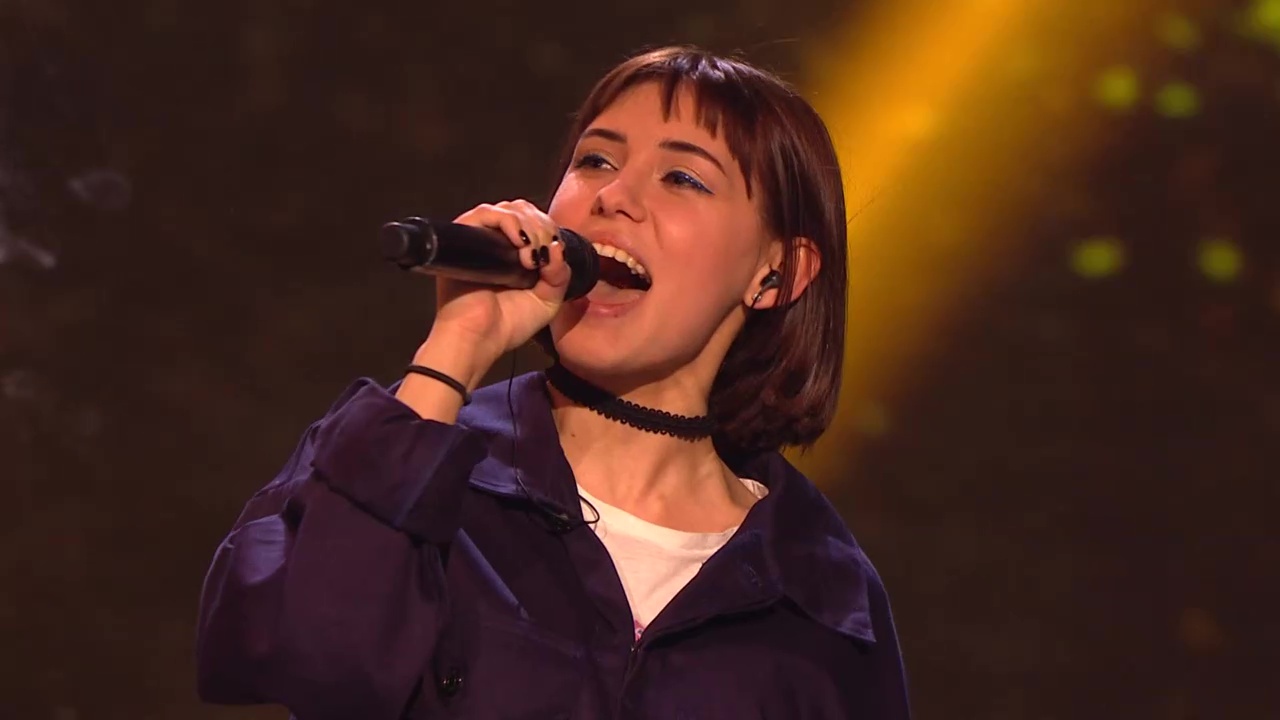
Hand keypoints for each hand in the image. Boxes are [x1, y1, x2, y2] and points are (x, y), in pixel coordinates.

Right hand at [420, 200, 570, 381]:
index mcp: (516, 254)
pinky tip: (519, 243)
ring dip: (529, 225)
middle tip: (542, 253)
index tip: (553, 253)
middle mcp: (497, 243)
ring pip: (508, 208)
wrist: (479, 339)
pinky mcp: (463, 238)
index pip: (535, 222)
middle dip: (542, 227)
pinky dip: (508, 221)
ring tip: (531, 254)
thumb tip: (557, 248)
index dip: (549, 230)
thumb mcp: (547, 301)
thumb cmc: (507, 325)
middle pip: (524, 210)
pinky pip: (485, 213)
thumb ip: (560, 274)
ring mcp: (479, 238)